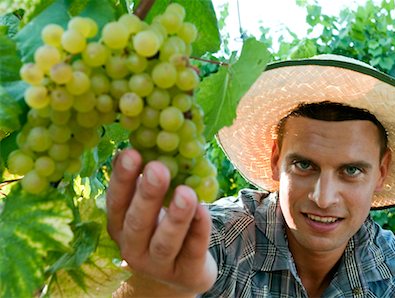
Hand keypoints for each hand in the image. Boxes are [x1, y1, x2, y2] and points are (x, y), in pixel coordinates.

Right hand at [106, 149, 217, 295]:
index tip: (132, 152)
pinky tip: (204, 210)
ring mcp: (159, 264)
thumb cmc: (161, 229)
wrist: (179, 273)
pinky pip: (193, 250)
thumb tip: (145, 137)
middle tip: (158, 169)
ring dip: (175, 216)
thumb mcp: (149, 208)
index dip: (123, 179)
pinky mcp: (186, 274)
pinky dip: (199, 230)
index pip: (117, 202)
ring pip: (165, 241)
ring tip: (186, 193)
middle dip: (147, 195)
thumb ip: (146, 181)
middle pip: (137, 223)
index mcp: (120, 226)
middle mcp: (133, 247)